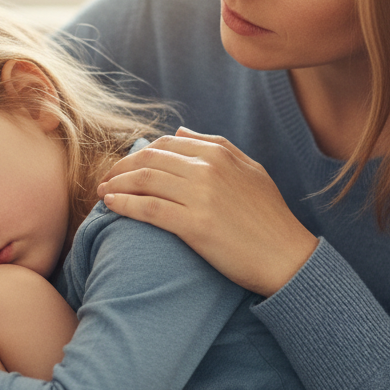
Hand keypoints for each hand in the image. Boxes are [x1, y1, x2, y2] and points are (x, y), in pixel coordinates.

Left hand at [98, 127, 317, 297]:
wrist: (286, 257)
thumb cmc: (269, 217)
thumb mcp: (250, 171)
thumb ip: (216, 146)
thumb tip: (180, 132)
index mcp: (220, 153)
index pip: (166, 145)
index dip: (138, 154)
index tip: (124, 167)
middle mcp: (208, 169)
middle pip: (149, 160)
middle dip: (120, 168)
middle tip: (105, 179)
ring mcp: (200, 196)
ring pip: (144, 181)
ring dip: (117, 185)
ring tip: (103, 193)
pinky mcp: (194, 225)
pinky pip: (148, 208)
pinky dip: (125, 204)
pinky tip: (111, 206)